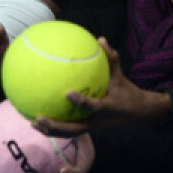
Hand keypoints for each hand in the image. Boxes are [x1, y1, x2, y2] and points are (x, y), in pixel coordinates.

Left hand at [33, 37, 166, 135]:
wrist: (139, 114)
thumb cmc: (127, 92)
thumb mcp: (121, 76)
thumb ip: (111, 59)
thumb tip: (100, 39)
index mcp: (108, 108)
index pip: (94, 106)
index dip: (82, 102)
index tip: (67, 93)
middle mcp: (98, 121)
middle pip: (76, 129)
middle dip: (57, 125)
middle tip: (39, 117)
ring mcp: (93, 127)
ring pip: (70, 133)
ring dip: (51, 131)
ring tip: (32, 123)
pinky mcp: (89, 129)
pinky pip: (70, 131)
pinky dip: (55, 129)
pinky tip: (38, 122)